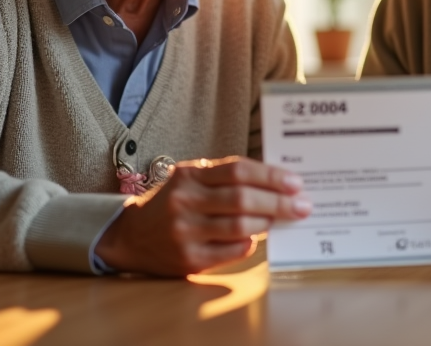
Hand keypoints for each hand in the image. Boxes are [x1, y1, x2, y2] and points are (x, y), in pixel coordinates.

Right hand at [95, 155, 310, 275]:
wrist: (129, 236)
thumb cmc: (171, 202)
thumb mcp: (190, 178)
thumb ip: (224, 176)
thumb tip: (273, 182)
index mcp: (189, 174)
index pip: (238, 170)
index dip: (270, 176)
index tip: (295, 182)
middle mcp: (185, 201)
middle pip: (243, 199)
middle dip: (278, 202)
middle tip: (301, 205)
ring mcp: (186, 231)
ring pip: (240, 226)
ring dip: (266, 223)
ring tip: (279, 220)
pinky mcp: (188, 259)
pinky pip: (231, 251)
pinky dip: (249, 243)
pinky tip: (254, 237)